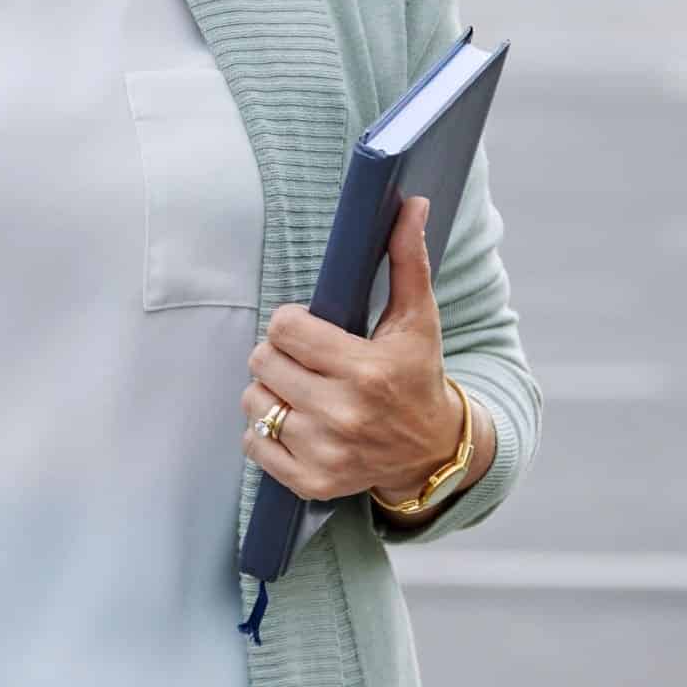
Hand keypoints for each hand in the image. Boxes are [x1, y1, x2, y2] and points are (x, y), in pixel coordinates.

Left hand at [241, 196, 466, 502]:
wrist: (434, 452)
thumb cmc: (418, 375)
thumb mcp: (419, 320)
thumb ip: (409, 259)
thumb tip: (412, 204)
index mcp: (367, 371)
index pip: (283, 327)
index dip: (291, 323)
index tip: (310, 329)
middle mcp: (344, 414)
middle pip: (261, 360)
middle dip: (278, 355)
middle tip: (306, 361)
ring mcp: (326, 452)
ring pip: (252, 400)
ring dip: (269, 392)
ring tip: (303, 391)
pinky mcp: (311, 482)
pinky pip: (252, 443)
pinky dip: (264, 433)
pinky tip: (297, 424)